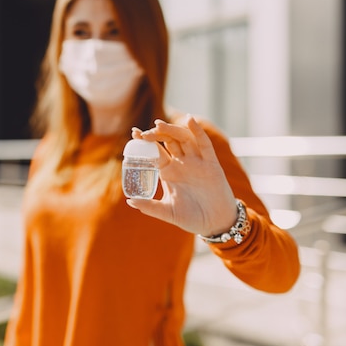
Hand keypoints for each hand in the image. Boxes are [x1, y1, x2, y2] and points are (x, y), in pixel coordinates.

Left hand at [126, 116, 237, 235]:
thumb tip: (130, 201)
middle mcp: (182, 163)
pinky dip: (198, 131)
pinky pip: (204, 144)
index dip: (145, 141)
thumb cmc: (191, 218)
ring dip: (172, 130)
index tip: (134, 134)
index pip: (155, 151)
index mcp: (169, 172)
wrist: (215, 224)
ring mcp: (196, 162)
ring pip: (184, 138)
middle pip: (168, 141)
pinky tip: (191, 121)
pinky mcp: (211, 164)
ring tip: (159, 125)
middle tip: (145, 132)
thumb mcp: (167, 212)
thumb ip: (149, 206)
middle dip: (157, 134)